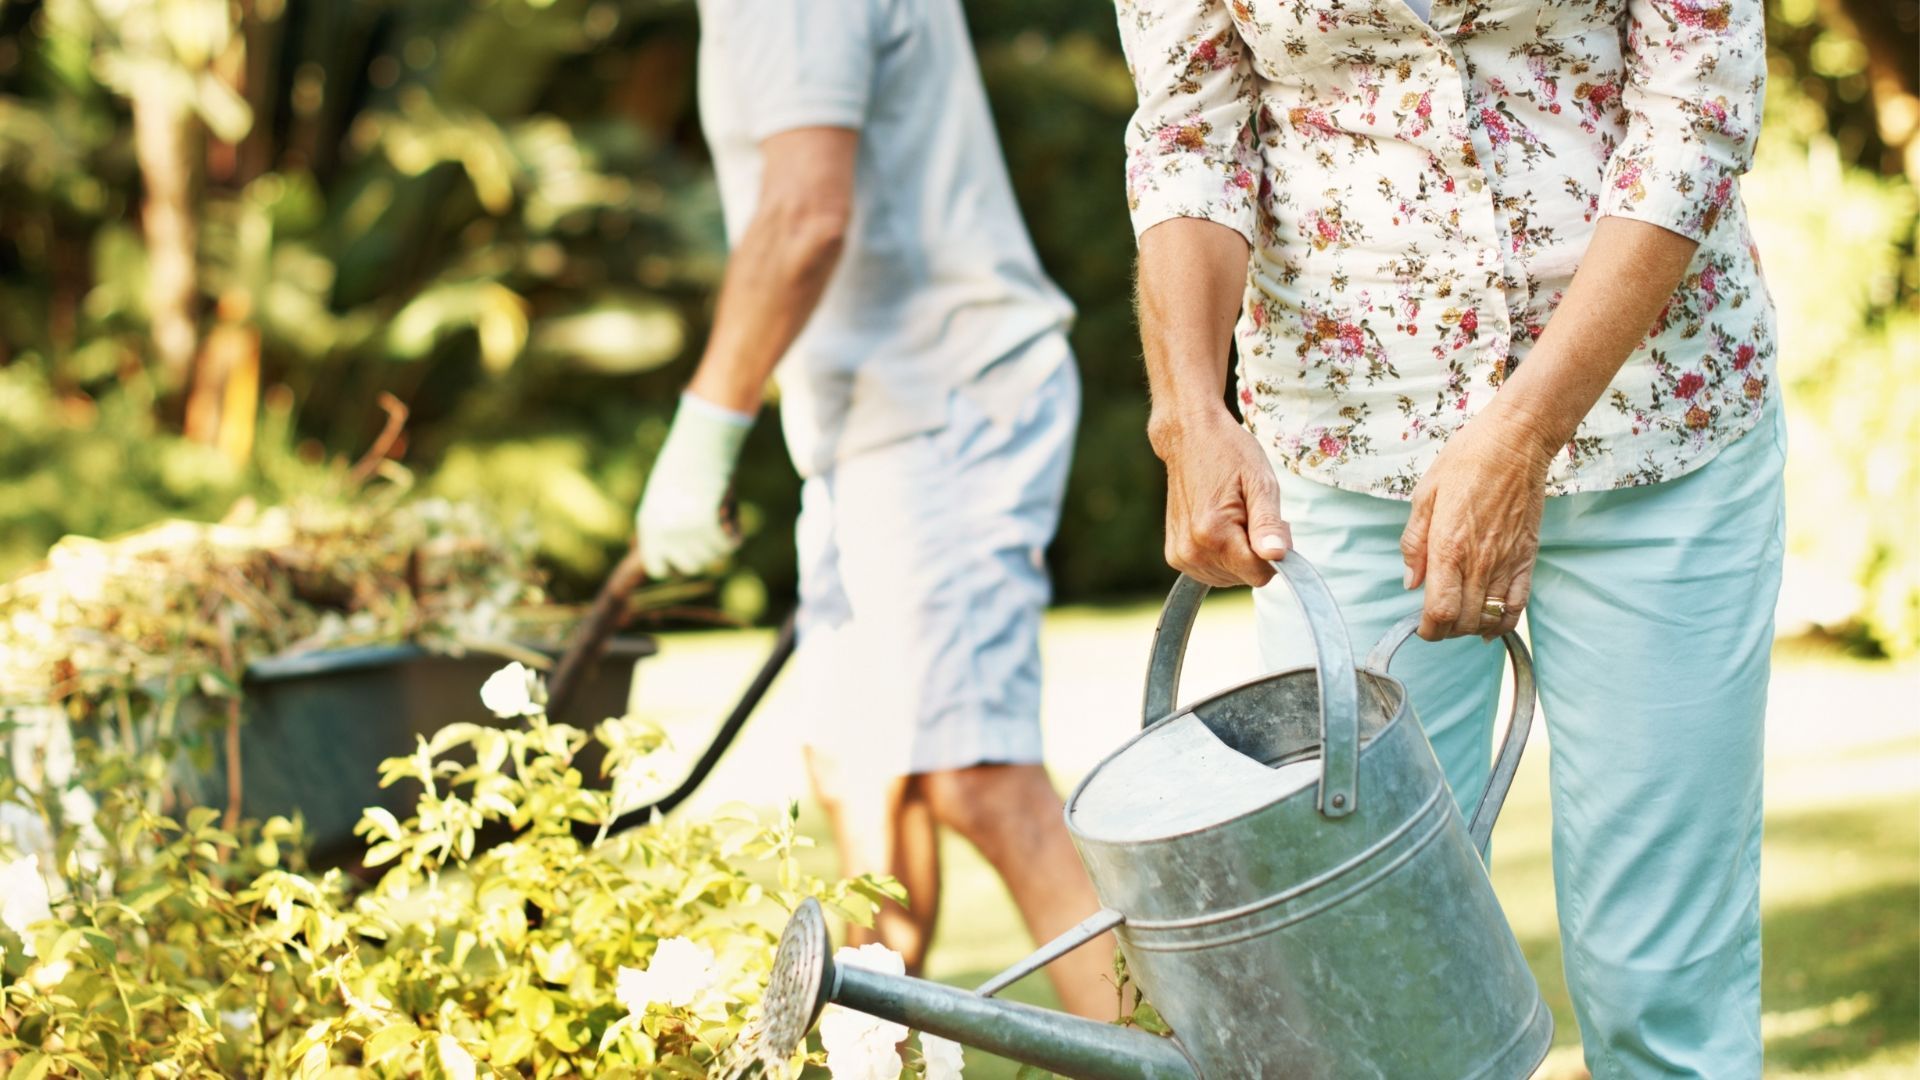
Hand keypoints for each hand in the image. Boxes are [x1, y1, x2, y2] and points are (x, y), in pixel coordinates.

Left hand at [635, 394, 753, 578]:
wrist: (700, 442)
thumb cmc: (686, 466)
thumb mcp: (667, 499)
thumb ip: (671, 531)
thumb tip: (685, 562)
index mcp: (648, 525)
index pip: (657, 568)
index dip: (676, 564)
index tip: (691, 552)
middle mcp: (662, 532)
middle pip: (690, 566)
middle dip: (705, 553)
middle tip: (714, 531)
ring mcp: (684, 530)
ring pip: (714, 556)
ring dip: (723, 539)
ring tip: (722, 514)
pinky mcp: (707, 523)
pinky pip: (731, 544)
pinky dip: (736, 533)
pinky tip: (733, 513)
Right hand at [1152, 411, 1291, 587]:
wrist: (1188, 438)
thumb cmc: (1229, 454)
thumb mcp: (1259, 481)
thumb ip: (1268, 523)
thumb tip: (1277, 556)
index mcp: (1214, 533)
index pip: (1260, 574)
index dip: (1274, 550)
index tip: (1271, 523)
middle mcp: (1192, 550)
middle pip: (1246, 577)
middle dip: (1257, 552)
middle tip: (1250, 513)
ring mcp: (1180, 556)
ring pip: (1231, 578)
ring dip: (1239, 555)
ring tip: (1233, 517)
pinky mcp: (1175, 556)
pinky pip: (1213, 573)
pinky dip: (1223, 556)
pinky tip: (1219, 527)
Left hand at [1399, 409, 1554, 640]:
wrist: (1515, 443)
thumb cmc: (1466, 462)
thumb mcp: (1424, 496)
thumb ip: (1414, 543)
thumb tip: (1410, 581)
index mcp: (1447, 548)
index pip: (1439, 612)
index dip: (1427, 630)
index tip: (1420, 627)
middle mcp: (1479, 562)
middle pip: (1463, 623)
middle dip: (1446, 631)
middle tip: (1436, 620)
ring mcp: (1507, 563)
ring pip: (1490, 619)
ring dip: (1471, 628)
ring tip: (1459, 618)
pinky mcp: (1528, 559)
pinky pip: (1518, 606)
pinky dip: (1504, 623)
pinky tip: (1490, 625)